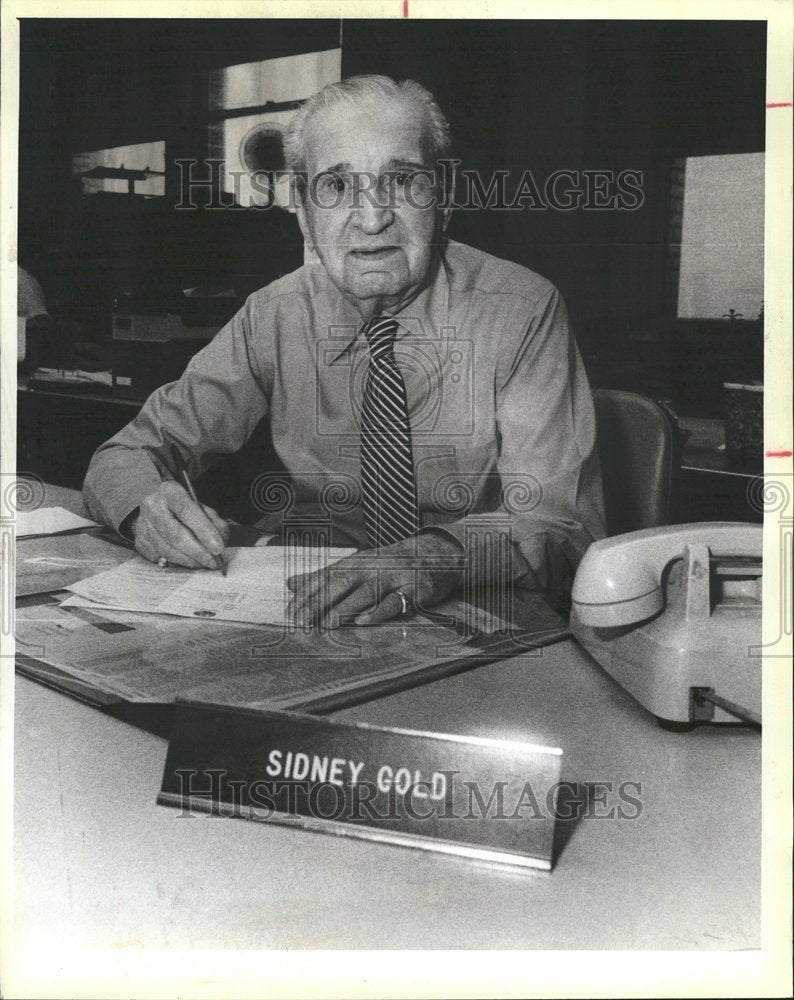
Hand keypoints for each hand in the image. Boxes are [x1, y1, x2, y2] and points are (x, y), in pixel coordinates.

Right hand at [131, 481, 229, 568]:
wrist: (159, 508)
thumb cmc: (185, 509)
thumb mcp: (202, 507)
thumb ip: (214, 522)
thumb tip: (219, 543)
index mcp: (170, 491)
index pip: (187, 511)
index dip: (204, 531)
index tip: (218, 548)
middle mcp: (152, 506)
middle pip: (175, 535)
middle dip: (198, 552)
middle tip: (213, 562)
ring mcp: (143, 525)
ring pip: (167, 550)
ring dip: (189, 561)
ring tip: (204, 564)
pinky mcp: (139, 541)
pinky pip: (160, 557)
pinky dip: (177, 563)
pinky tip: (189, 562)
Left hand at [285, 532, 464, 628]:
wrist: (434, 554)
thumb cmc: (388, 564)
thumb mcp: (356, 566)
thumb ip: (324, 577)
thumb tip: (291, 584)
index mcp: (354, 562)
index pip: (325, 577)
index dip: (307, 595)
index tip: (290, 613)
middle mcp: (371, 567)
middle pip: (341, 583)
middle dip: (320, 603)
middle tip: (303, 621)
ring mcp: (392, 577)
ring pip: (366, 592)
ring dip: (346, 608)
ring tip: (328, 623)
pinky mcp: (412, 590)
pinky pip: (394, 602)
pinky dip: (379, 611)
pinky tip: (364, 621)